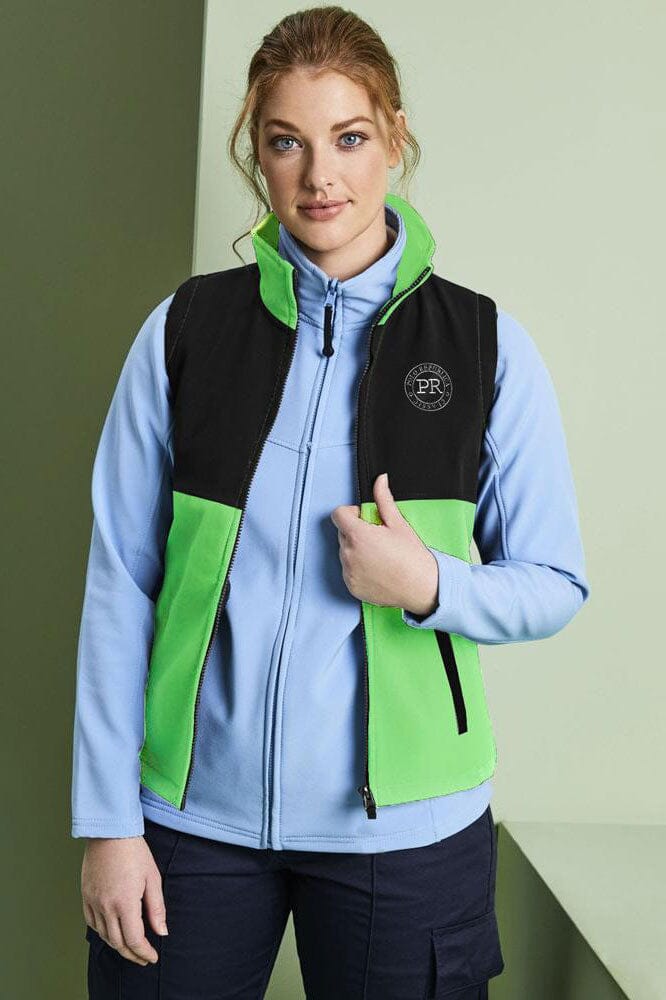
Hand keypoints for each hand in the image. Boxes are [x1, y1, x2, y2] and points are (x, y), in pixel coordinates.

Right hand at [81, 835, 167, 965]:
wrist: (110, 832)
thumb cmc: (133, 850)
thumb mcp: (152, 877)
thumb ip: (156, 908)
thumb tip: (161, 931)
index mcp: (125, 902)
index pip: (134, 940)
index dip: (144, 952)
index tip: (152, 957)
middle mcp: (106, 906)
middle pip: (118, 942)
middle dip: (132, 954)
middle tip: (143, 958)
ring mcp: (93, 902)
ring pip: (104, 935)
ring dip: (118, 945)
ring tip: (130, 947)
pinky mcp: (85, 896)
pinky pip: (91, 923)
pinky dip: (102, 932)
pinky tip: (111, 931)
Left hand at [331, 472, 438, 614]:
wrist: (422, 588)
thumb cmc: (412, 557)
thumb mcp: (398, 524)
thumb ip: (383, 500)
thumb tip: (380, 480)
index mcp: (358, 535)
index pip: (338, 514)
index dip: (351, 513)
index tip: (365, 519)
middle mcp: (348, 554)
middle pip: (342, 533)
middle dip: (356, 532)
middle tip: (379, 539)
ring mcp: (348, 572)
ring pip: (345, 553)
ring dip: (356, 551)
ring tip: (380, 556)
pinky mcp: (351, 587)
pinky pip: (348, 571)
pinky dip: (358, 569)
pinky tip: (377, 570)